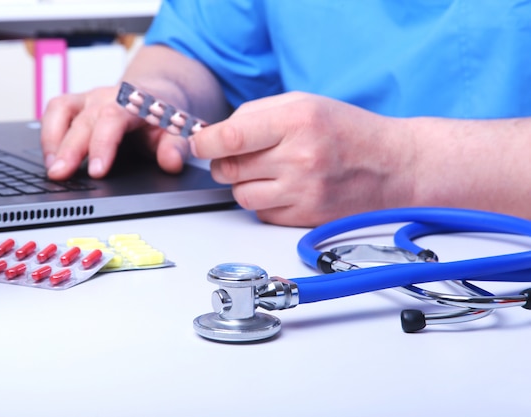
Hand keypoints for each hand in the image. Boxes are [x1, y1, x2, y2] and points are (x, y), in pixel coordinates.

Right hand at [40, 85, 189, 179]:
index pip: (112, 118)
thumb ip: (177, 147)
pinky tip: (50, 157)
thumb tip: (172, 162)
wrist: (157, 94)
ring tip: (52, 168)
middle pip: (83, 119)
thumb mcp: (177, 131)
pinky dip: (48, 133)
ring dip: (52, 139)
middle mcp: (107, 96)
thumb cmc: (163, 115)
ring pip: (61, 109)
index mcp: (133, 101)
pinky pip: (55, 110)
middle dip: (69, 149)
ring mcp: (89, 98)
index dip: (102, 144)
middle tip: (60, 176)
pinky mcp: (76, 103)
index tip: (96, 171)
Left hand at [189, 92, 413, 225]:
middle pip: (228, 169)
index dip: (204, 142)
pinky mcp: (307, 217)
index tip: (197, 144)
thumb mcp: (305, 103)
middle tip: (236, 156)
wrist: (396, 166)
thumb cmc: (349, 131)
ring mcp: (304, 191)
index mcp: (297, 121)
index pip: (230, 137)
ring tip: (266, 171)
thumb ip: (257, 114)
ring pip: (240, 195)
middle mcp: (300, 157)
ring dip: (242, 184)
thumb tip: (216, 134)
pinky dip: (263, 202)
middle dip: (222, 163)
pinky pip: (262, 213)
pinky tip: (283, 188)